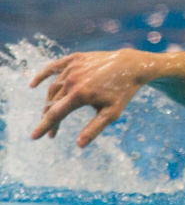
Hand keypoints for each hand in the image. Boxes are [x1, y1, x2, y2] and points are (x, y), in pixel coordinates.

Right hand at [29, 49, 150, 146]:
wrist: (131, 66)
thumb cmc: (122, 92)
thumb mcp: (112, 113)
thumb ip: (94, 128)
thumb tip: (79, 145)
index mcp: (80, 94)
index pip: (55, 114)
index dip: (44, 126)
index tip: (34, 137)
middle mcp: (72, 80)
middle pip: (53, 103)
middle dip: (50, 119)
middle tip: (52, 132)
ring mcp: (72, 68)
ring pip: (54, 88)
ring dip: (49, 102)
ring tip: (49, 115)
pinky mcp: (74, 59)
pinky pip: (54, 67)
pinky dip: (42, 75)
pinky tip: (33, 85)